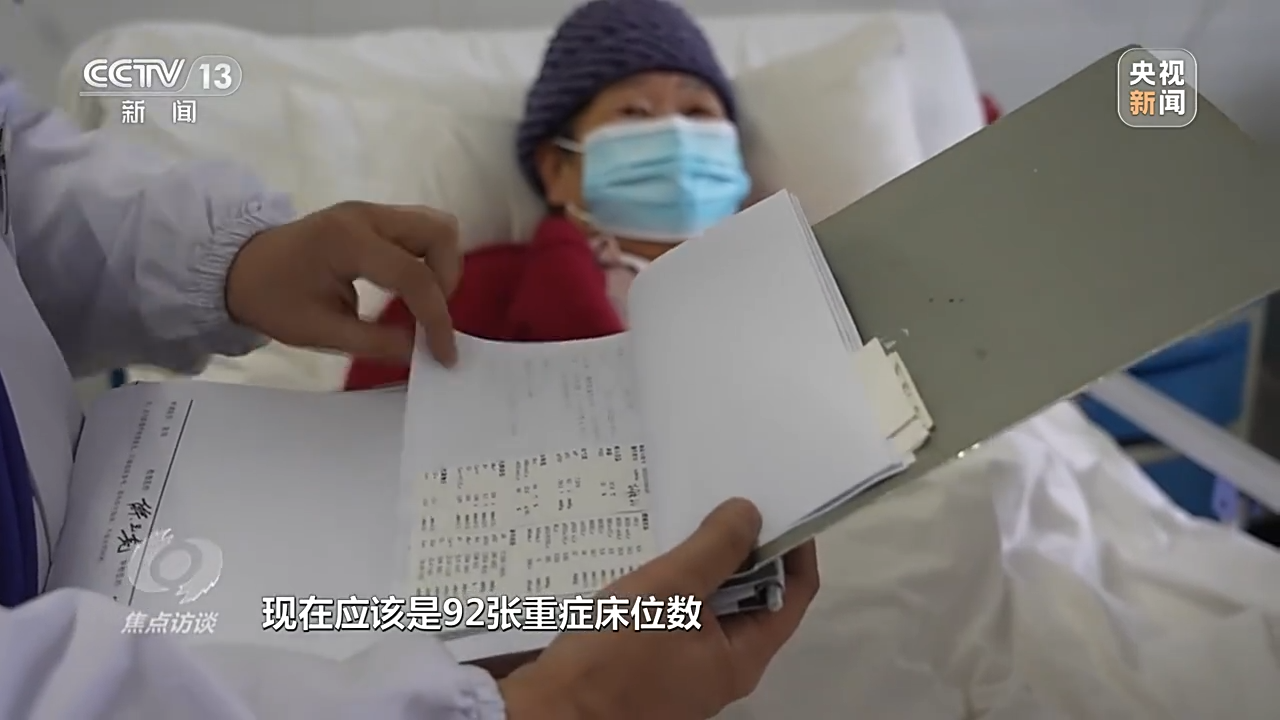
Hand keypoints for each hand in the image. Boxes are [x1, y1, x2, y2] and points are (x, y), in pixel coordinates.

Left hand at [225, 201, 461, 365]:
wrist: (237, 268)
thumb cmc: (272, 300)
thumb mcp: (319, 331)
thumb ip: (375, 342)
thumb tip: (421, 351)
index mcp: (348, 241)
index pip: (414, 275)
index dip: (437, 318)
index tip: (445, 354)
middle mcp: (367, 215)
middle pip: (440, 233)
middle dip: (447, 280)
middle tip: (432, 317)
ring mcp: (372, 211)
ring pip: (436, 226)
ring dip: (443, 266)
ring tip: (425, 302)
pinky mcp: (373, 217)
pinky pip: (421, 229)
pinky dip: (430, 258)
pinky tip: (413, 287)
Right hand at [499, 499, 819, 719]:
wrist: (545, 716)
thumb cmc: (614, 656)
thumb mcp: (670, 590)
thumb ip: (715, 549)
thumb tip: (751, 512)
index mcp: (743, 657)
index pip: (794, 593)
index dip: (792, 545)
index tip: (774, 503)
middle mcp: (721, 667)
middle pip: (753, 597)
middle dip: (741, 548)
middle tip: (722, 499)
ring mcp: (684, 670)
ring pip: (710, 605)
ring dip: (701, 564)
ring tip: (684, 517)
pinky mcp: (649, 667)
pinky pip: (675, 617)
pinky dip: (671, 586)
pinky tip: (648, 554)